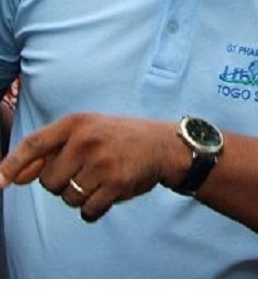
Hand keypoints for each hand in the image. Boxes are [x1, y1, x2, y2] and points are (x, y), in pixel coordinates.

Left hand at [0, 113, 184, 221]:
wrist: (165, 145)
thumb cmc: (120, 138)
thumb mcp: (87, 132)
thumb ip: (51, 151)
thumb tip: (16, 176)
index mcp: (76, 123)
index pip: (33, 145)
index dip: (11, 165)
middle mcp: (87, 141)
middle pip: (48, 181)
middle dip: (62, 183)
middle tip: (86, 171)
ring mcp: (102, 162)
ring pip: (67, 198)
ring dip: (80, 197)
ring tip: (102, 179)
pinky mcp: (116, 184)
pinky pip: (87, 211)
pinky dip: (94, 209)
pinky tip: (108, 194)